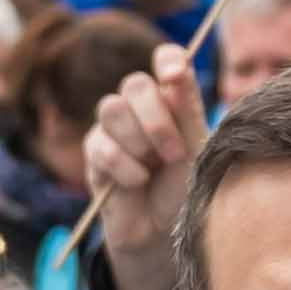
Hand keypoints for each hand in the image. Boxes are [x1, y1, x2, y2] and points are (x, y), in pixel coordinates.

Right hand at [86, 41, 207, 289]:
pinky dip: (125, 167)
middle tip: (173, 153)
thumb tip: (177, 72)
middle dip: (155, 118)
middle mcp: (141, 108)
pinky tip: (137, 182)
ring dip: (138, 142)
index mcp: (173, 100)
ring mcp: (114, 128)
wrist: (162, 231)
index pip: (166, 59)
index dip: (167, 60)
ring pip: (112, 108)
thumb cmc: (184, 188)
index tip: (174, 76)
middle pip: (135, 84)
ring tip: (153, 168)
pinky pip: (102, 146)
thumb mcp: (196, 151)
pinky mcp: (95, 152)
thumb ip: (187, 112)